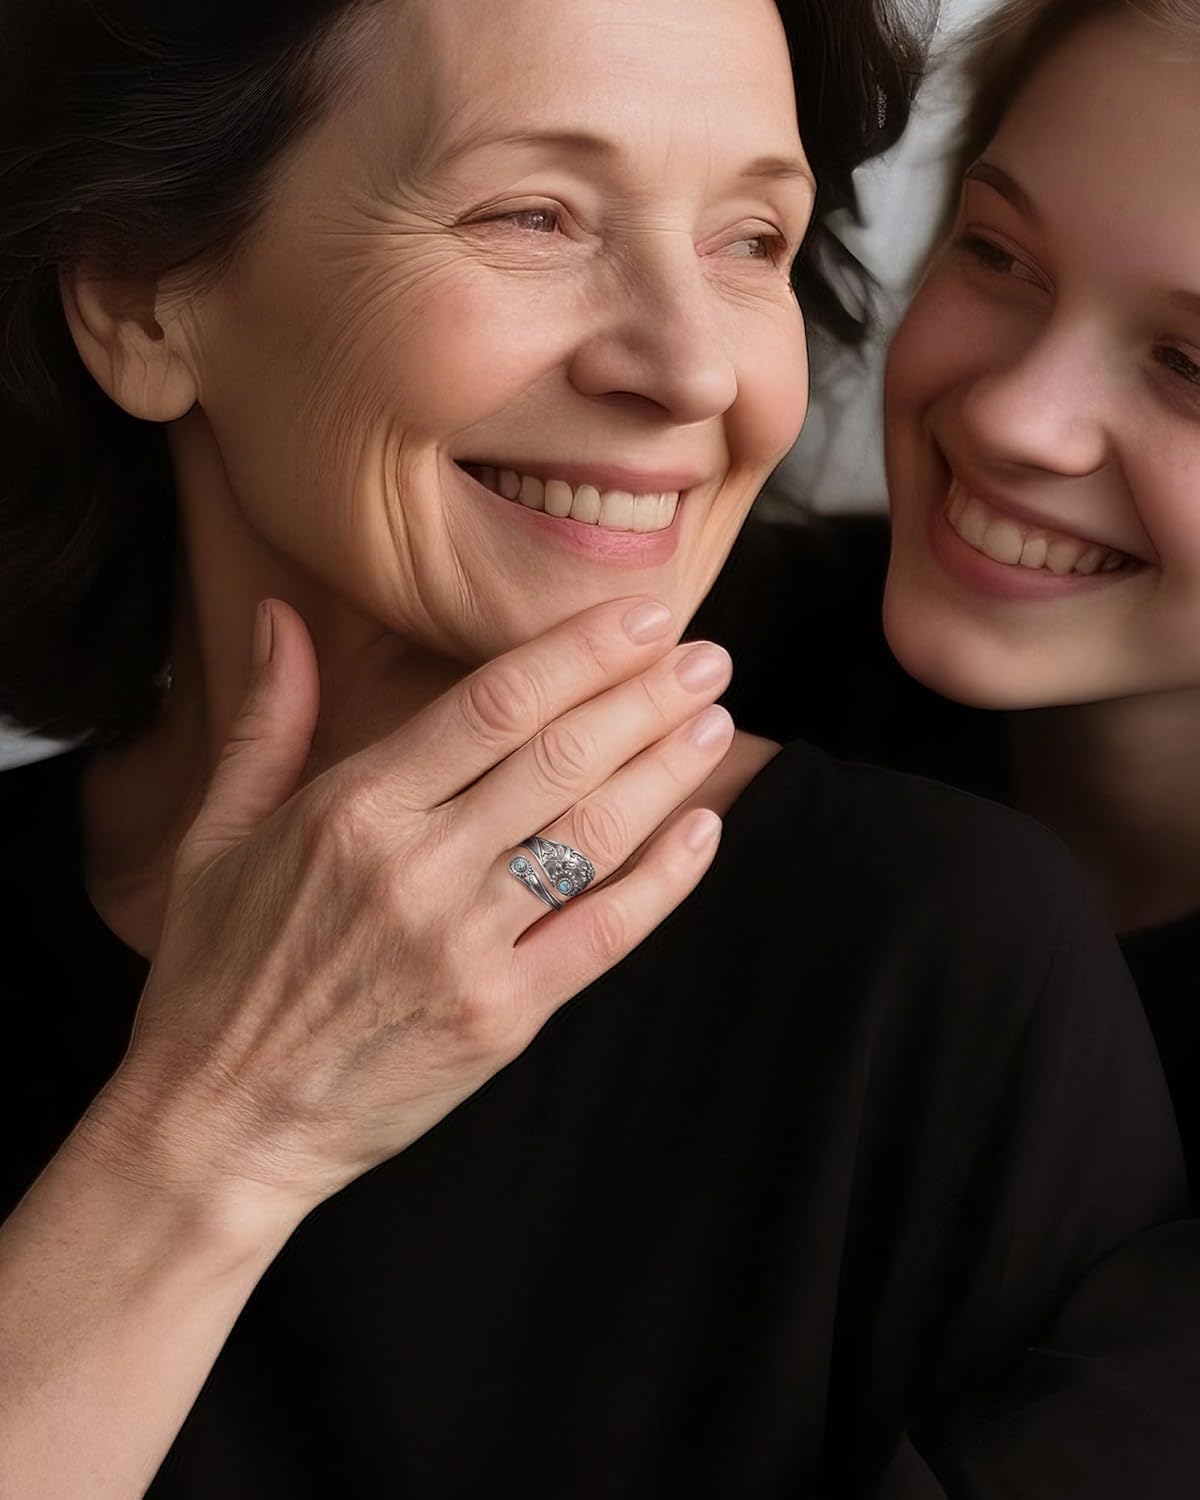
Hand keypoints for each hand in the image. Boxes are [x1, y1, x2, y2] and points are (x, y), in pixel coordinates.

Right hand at [84, 597, 732, 1225]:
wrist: (219, 1124)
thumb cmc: (213, 975)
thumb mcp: (216, 836)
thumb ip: (266, 721)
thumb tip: (279, 613)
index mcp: (354, 810)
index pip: (494, 705)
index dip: (581, 652)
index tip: (641, 616)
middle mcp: (419, 869)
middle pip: (561, 758)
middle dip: (646, 697)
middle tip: (707, 657)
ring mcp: (466, 947)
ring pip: (592, 838)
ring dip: (668, 773)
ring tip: (717, 724)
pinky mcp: (501, 1016)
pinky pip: (602, 934)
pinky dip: (663, 881)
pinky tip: (703, 831)